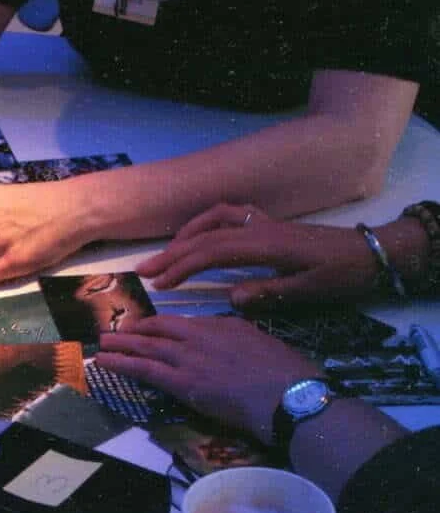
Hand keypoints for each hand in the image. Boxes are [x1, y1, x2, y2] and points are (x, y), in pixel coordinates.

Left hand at [95, 315, 323, 443]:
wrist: (290, 397)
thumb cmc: (290, 377)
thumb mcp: (265, 346)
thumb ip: (242, 342)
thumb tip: (233, 347)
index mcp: (225, 326)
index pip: (186, 324)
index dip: (164, 327)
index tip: (151, 329)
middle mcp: (203, 335)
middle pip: (161, 329)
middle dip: (136, 331)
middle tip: (117, 332)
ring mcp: (190, 357)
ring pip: (147, 346)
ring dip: (121, 344)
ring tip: (102, 343)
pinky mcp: (182, 382)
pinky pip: (145, 369)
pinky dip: (122, 363)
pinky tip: (105, 362)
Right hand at [135, 203, 377, 307]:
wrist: (369, 253)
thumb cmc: (341, 275)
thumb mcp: (310, 291)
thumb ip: (270, 293)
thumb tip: (231, 298)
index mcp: (264, 245)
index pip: (212, 253)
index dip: (182, 268)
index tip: (160, 285)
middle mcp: (257, 228)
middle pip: (204, 237)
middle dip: (171, 254)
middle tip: (143, 272)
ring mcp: (261, 222)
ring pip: (212, 221)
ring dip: (184, 237)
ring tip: (164, 256)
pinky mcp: (266, 224)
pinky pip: (227, 214)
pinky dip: (205, 222)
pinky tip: (196, 236)